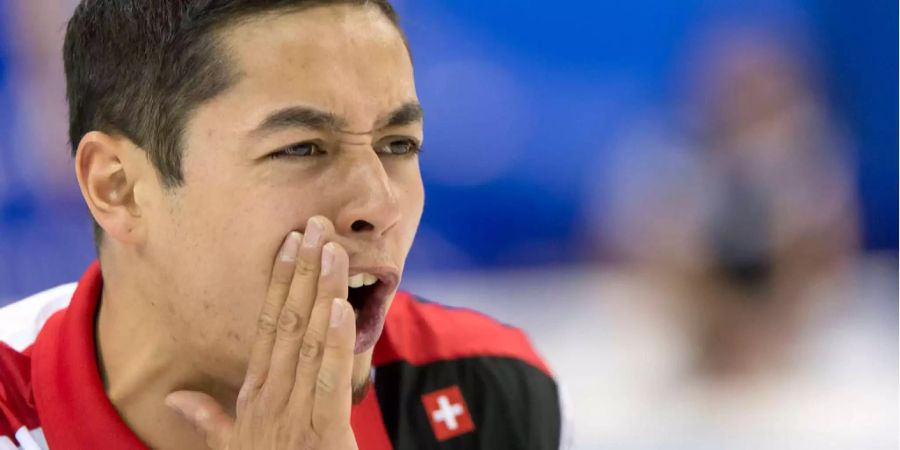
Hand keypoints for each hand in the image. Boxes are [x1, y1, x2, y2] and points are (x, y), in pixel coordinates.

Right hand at [165, 216, 358, 448]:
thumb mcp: (231, 445)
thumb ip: (207, 419)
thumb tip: (174, 397)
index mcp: (255, 394)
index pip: (267, 326)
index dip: (280, 283)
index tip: (290, 244)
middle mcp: (271, 396)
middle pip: (288, 322)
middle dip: (303, 272)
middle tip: (316, 225)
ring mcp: (293, 413)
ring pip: (309, 342)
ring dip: (321, 293)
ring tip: (332, 251)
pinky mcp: (322, 433)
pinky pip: (328, 382)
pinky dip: (334, 344)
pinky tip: (341, 309)